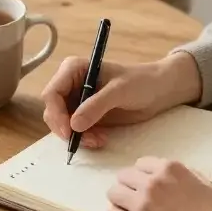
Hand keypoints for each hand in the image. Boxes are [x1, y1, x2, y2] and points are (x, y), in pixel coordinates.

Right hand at [41, 52, 200, 148]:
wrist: (159, 91)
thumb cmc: (141, 82)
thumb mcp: (119, 91)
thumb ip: (96, 106)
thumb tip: (74, 125)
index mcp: (74, 69)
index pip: (52, 93)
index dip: (56, 113)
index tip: (69, 131)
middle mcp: (71, 84)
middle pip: (53, 111)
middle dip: (66, 128)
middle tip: (86, 141)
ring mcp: (77, 101)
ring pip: (63, 124)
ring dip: (77, 136)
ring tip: (98, 140)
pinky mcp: (86, 115)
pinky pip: (76, 131)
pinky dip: (84, 138)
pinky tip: (100, 139)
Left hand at [107, 157, 211, 210]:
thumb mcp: (205, 183)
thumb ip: (183, 175)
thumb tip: (168, 176)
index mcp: (170, 169)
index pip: (141, 163)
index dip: (144, 175)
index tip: (147, 185)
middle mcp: (152, 182)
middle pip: (123, 176)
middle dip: (129, 186)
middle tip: (137, 199)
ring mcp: (141, 205)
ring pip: (113, 193)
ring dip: (120, 200)